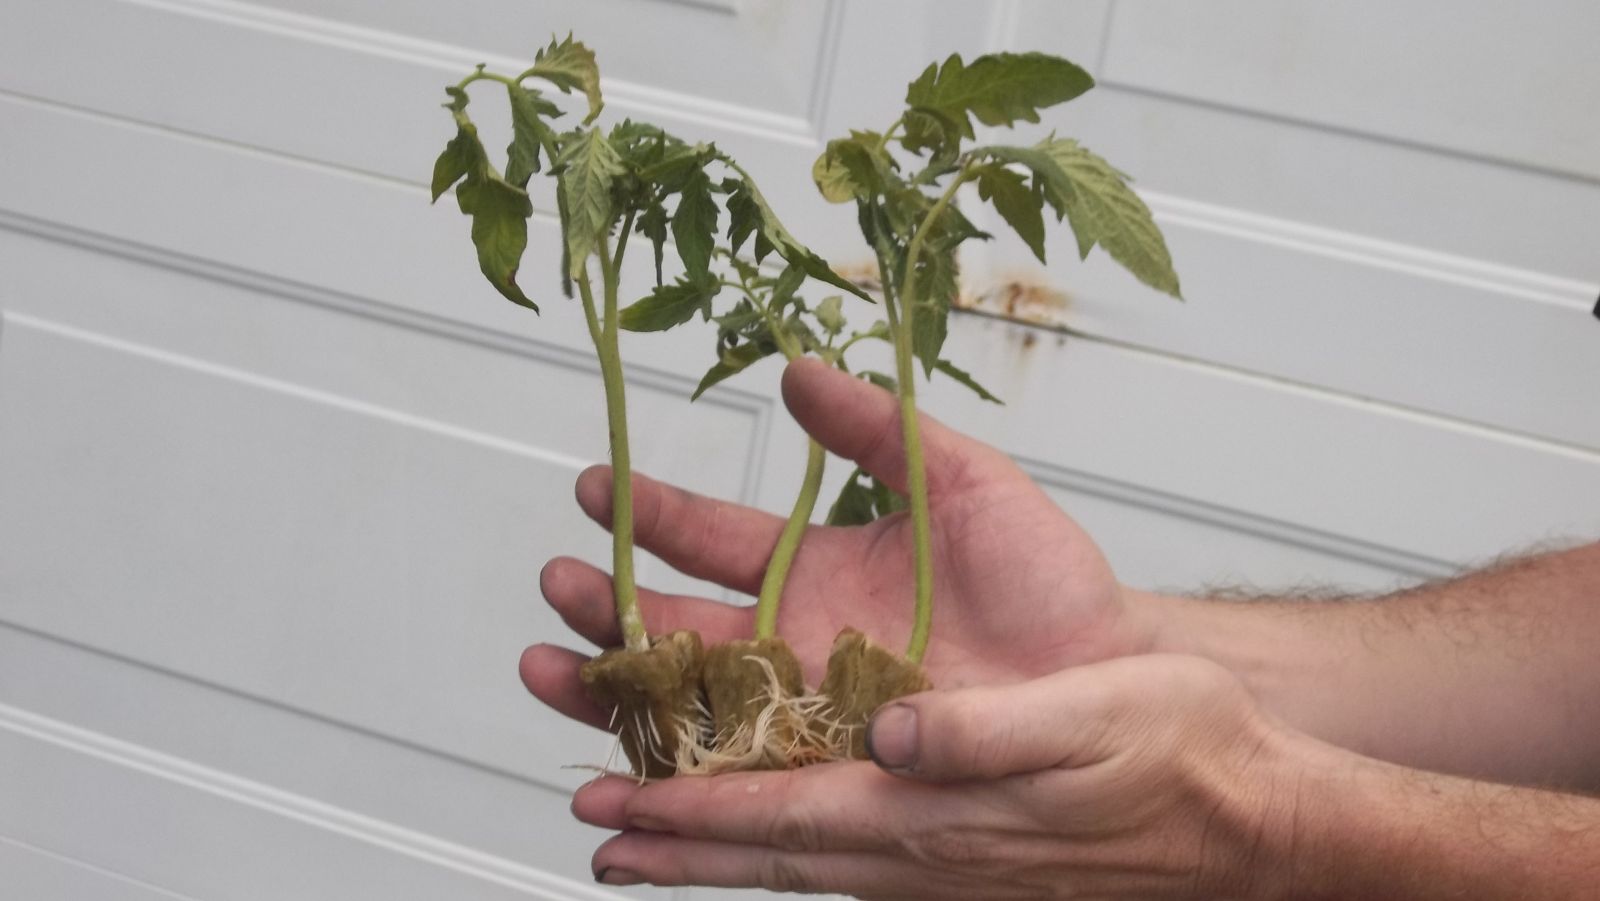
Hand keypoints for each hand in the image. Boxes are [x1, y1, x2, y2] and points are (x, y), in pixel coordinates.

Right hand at [522, 358, 1153, 727]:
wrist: (1105, 682)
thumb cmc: (1048, 584)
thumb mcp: (963, 482)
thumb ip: (879, 428)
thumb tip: (799, 368)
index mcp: (815, 569)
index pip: (710, 537)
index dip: (651, 513)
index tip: (595, 485)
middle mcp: (794, 642)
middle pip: (675, 626)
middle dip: (608, 608)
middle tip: (556, 587)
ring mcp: (802, 713)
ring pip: (684, 704)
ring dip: (612, 689)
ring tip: (550, 673)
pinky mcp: (825, 776)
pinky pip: (733, 783)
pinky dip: (668, 786)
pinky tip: (618, 786)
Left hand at [571, 654, 1307, 898]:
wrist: (1248, 814)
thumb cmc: (1174, 753)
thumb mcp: (1084, 724)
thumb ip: (981, 736)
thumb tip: (889, 736)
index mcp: (936, 814)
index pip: (782, 819)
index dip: (688, 814)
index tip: (612, 807)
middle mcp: (922, 851)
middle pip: (768, 852)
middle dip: (673, 841)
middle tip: (595, 833)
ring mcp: (942, 864)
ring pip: (799, 861)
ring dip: (713, 851)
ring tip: (647, 848)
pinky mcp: (965, 855)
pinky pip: (846, 858)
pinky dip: (782, 849)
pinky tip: (772, 841)